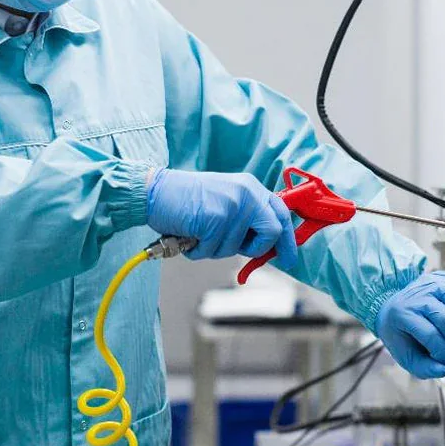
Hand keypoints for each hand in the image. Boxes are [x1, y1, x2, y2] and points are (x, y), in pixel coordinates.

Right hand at [145, 170, 299, 266]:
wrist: (156, 191)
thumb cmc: (186, 200)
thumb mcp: (225, 199)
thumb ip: (247, 217)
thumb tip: (267, 245)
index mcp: (251, 187)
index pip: (281, 213)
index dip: (288, 239)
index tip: (289, 258)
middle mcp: (247, 193)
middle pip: (273, 232)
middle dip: (258, 249)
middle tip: (245, 254)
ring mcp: (233, 206)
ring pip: (237, 249)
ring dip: (215, 249)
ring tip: (199, 233)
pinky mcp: (216, 219)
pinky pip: (214, 251)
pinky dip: (199, 250)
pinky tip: (189, 235)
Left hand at [376, 272, 444, 378]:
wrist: (391, 309)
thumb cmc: (399, 332)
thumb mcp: (404, 355)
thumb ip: (423, 367)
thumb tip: (442, 370)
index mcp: (402, 314)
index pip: (430, 334)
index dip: (443, 353)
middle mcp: (416, 296)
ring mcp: (429, 284)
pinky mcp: (440, 278)